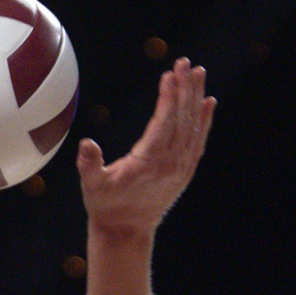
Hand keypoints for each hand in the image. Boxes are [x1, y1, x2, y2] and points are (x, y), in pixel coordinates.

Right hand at [77, 58, 214, 236]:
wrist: (126, 231)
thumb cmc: (106, 206)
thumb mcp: (92, 186)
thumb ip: (89, 165)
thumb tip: (86, 145)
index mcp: (149, 163)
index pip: (164, 123)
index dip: (168, 98)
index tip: (170, 74)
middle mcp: (170, 163)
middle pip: (182, 119)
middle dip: (185, 88)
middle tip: (185, 63)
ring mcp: (180, 167)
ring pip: (193, 126)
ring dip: (196, 98)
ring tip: (199, 73)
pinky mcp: (185, 171)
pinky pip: (198, 140)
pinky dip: (205, 121)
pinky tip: (209, 102)